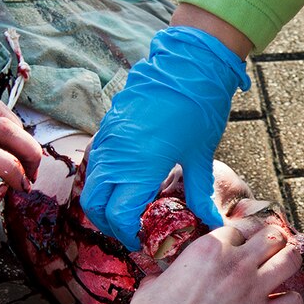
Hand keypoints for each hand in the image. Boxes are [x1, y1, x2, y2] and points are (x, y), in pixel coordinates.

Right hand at [81, 27, 249, 248]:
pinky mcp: (107, 127)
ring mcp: (108, 140)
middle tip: (131, 231)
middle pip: (94, 206)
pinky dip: (104, 180)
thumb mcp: (201, 155)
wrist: (188, 61)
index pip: (118, 216)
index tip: (143, 242)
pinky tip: (126, 182)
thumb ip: (200, 193)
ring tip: (128, 209)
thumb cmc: (199, 107)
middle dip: (108, 224)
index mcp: (140, 166)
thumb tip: (213, 224)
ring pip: (91, 184)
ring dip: (103, 203)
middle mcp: (116, 155)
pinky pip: (96, 163)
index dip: (128, 235)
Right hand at [111, 216, 303, 303]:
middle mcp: (236, 263)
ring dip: (289, 262)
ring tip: (283, 268)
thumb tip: (162, 279)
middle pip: (272, 235)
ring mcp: (253, 290)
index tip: (238, 247)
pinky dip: (291, 302)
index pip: (238, 229)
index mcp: (209, 248)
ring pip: (291, 259)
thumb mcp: (152, 285)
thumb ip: (167, 275)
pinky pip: (294, 301)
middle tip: (268, 251)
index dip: (238, 238)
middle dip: (272, 241)